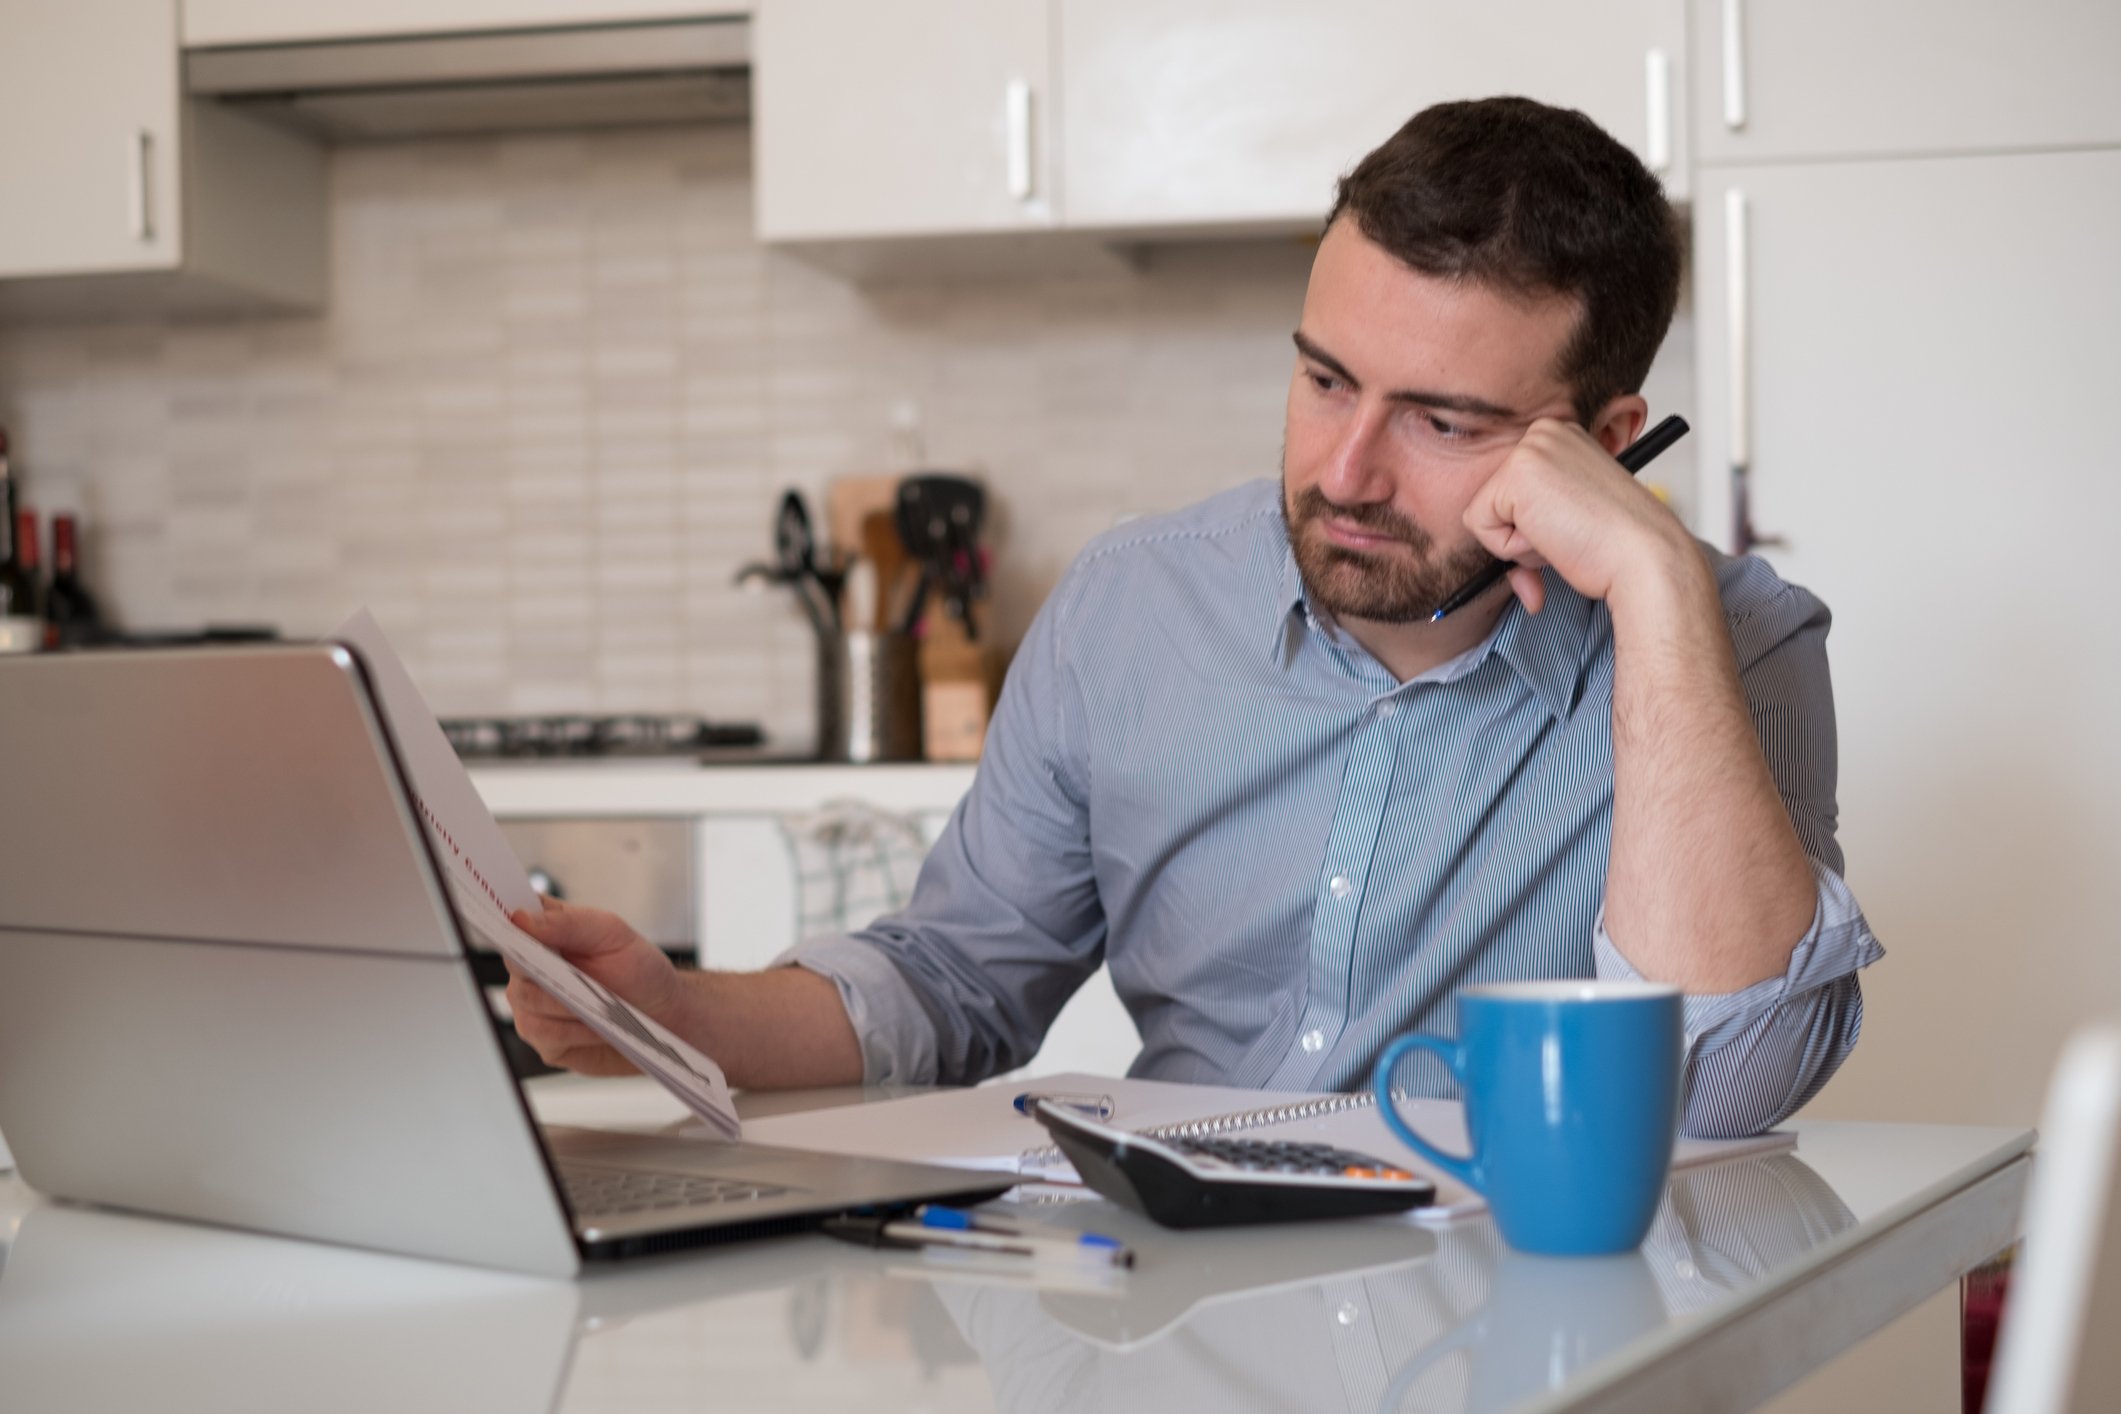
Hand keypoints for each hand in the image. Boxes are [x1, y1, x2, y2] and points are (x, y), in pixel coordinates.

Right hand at [505, 897, 687, 1076]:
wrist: (663, 1015)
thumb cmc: (638, 969)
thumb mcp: (612, 934)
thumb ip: (568, 922)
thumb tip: (520, 918)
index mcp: (545, 932)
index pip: (511, 919)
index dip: (508, 921)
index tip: (517, 923)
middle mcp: (531, 967)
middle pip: (515, 964)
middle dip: (549, 971)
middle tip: (582, 977)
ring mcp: (533, 1004)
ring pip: (526, 1002)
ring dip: (566, 1004)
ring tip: (600, 1004)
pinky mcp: (544, 1039)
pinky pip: (542, 1034)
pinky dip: (573, 1030)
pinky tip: (597, 1026)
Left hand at [1462, 417, 1697, 614]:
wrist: (1644, 557)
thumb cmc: (1617, 545)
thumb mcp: (1569, 519)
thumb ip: (1537, 526)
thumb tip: (1522, 582)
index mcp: (1559, 438)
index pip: (1510, 491)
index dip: (1533, 525)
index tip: (1573, 527)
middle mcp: (1543, 433)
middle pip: (1493, 500)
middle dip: (1522, 534)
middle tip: (1570, 534)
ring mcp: (1529, 449)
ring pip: (1484, 514)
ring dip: (1518, 543)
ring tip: (1566, 534)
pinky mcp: (1515, 475)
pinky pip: (1479, 526)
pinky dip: (1510, 548)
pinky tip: (1554, 537)